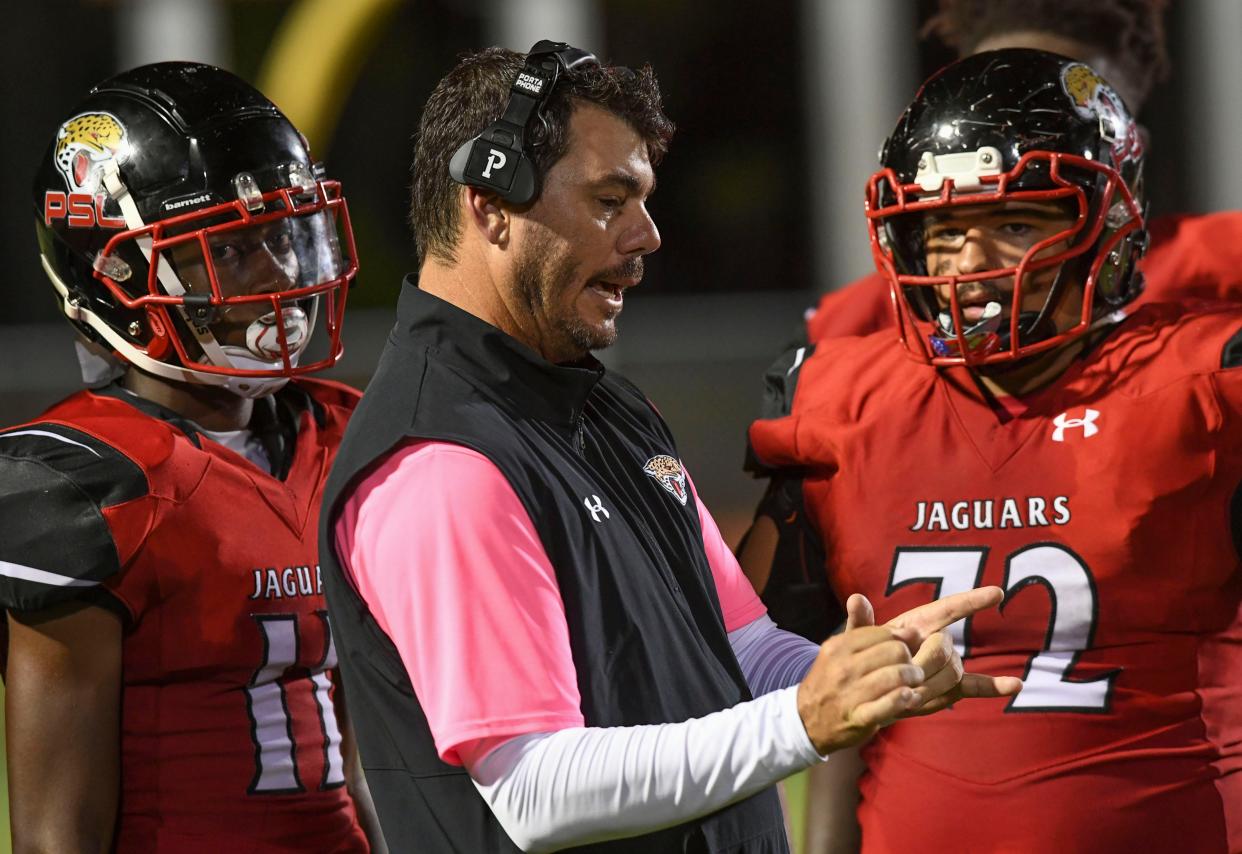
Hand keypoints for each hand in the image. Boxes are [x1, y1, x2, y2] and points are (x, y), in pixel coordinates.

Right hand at [795, 624, 924, 754]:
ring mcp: (850, 693)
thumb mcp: (838, 650)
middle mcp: (843, 667)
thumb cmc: (830, 681)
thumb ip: (865, 629)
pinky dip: (904, 699)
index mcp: (838, 646)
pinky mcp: (860, 717)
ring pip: (897, 675)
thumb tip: (906, 628)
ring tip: (913, 682)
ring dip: (912, 678)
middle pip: (895, 652)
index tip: (906, 648)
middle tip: (912, 667)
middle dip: (910, 659)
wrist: (806, 720)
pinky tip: (909, 697)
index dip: (902, 640)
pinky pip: (890, 703)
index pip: (884, 634)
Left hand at [845, 588, 1022, 715]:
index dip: (971, 600)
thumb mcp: (856, 640)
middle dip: (927, 662)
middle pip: (946, 648)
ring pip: (952, 671)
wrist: (869, 690)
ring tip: (909, 695)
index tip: (996, 592)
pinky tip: (1015, 685)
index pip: (949, 608)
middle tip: (907, 675)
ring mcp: (947, 664)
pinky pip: (976, 686)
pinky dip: (995, 687)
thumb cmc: (864, 657)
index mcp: (918, 623)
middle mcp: (938, 640)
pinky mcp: (952, 687)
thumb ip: (859, 622)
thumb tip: (855, 599)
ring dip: (933, 685)